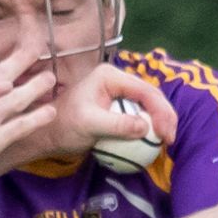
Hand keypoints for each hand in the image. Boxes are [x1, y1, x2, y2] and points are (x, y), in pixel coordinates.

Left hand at [48, 64, 177, 155]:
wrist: (48, 135)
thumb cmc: (63, 126)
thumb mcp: (89, 125)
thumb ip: (116, 124)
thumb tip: (145, 127)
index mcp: (110, 76)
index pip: (145, 90)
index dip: (161, 111)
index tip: (166, 134)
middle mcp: (116, 80)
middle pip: (151, 96)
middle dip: (165, 116)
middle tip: (170, 140)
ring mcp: (117, 93)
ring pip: (147, 106)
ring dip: (159, 122)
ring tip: (165, 141)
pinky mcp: (117, 107)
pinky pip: (138, 115)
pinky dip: (148, 127)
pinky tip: (153, 141)